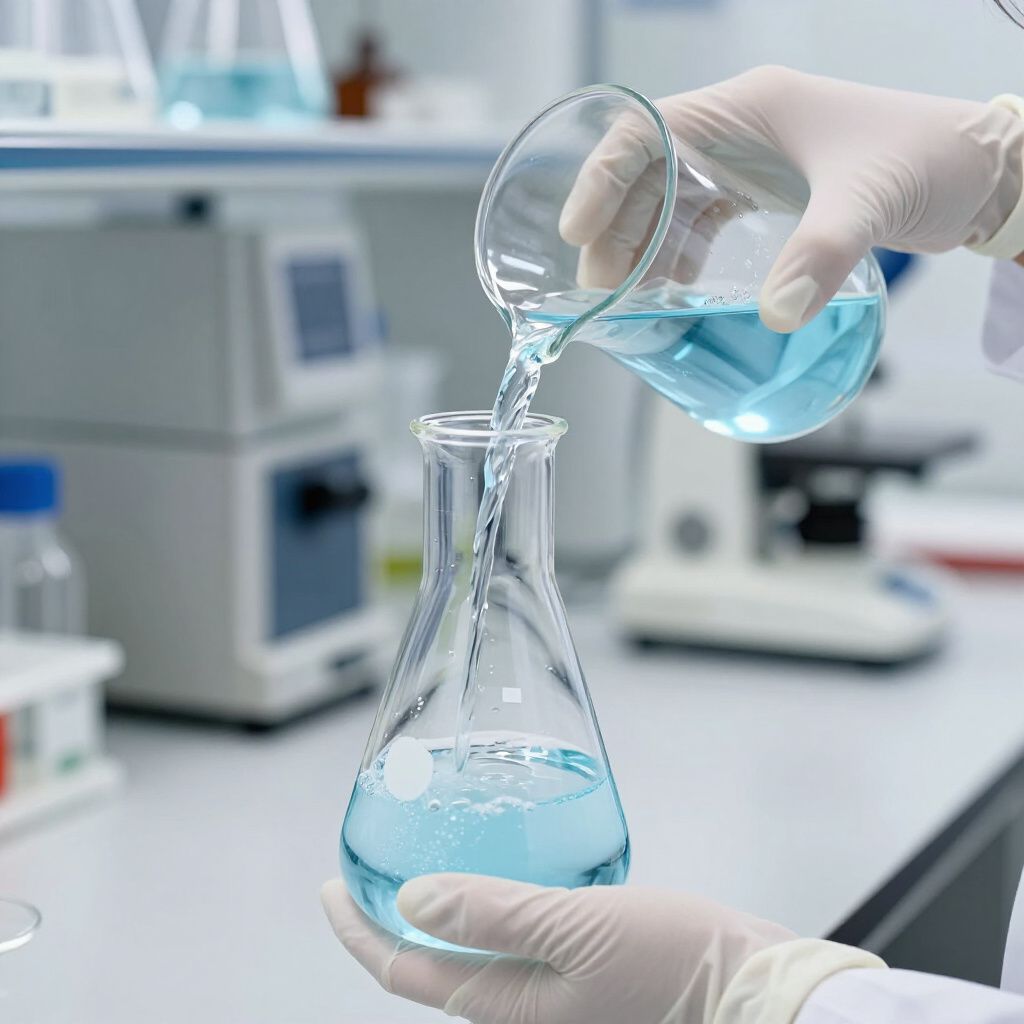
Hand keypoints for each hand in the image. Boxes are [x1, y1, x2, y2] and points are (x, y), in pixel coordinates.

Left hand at [321, 874, 794, 1023]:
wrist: (757, 987)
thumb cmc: (679, 964)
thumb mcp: (579, 929)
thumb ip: (496, 914)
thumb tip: (411, 900)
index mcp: (512, 1007)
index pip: (407, 971)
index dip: (358, 930)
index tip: (329, 886)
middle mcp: (525, 1004)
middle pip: (433, 963)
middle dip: (391, 915)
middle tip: (371, 859)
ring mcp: (554, 988)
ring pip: (474, 947)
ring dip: (440, 904)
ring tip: (427, 850)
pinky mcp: (583, 964)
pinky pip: (515, 934)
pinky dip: (490, 899)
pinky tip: (504, 861)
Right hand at [560, 66, 1023, 331]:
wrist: (978, 171)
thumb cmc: (927, 159)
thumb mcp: (868, 202)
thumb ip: (818, 256)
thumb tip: (773, 317)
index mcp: (746, 109)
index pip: (645, 132)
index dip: (602, 180)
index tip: (578, 234)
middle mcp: (737, 131)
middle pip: (647, 176)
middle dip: (617, 231)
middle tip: (601, 290)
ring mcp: (749, 161)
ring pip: (669, 202)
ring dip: (642, 249)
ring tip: (626, 299)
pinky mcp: (764, 193)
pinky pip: (701, 223)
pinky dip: (678, 256)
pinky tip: (670, 291)